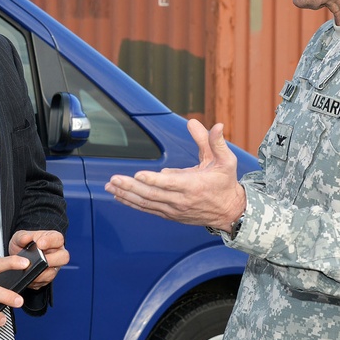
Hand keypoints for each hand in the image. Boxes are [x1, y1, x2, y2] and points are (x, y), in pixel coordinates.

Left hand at [10, 230, 68, 289]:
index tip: (39, 244)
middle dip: (51, 260)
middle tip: (39, 260)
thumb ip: (22, 237)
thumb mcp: (19, 237)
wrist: (16, 258)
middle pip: (64, 257)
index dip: (50, 242)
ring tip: (29, 270)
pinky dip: (35, 280)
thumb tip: (26, 239)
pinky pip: (44, 282)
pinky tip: (28, 276)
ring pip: (53, 273)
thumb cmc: (21, 245)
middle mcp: (57, 253)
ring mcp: (53, 267)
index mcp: (53, 239)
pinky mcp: (47, 278)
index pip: (58, 239)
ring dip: (40, 272)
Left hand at [105, 119, 245, 231]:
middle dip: (131, 187)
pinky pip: (148, 209)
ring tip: (110, 186)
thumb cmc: (225, 183)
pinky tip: (119, 196)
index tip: (138, 174)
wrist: (229, 211)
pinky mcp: (170, 214)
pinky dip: (132, 203)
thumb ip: (216, 142)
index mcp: (194, 186)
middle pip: (152, 195)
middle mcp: (182, 200)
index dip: (153, 180)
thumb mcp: (226, 160)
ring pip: (147, 203)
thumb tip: (216, 125)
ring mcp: (174, 210)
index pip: (171, 183)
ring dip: (127, 195)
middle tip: (114, 179)